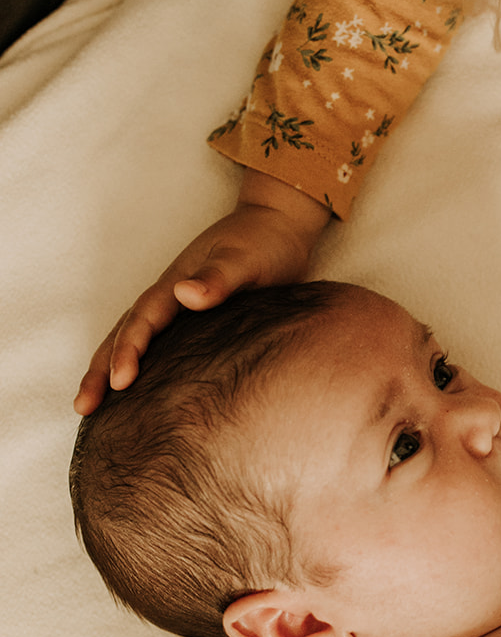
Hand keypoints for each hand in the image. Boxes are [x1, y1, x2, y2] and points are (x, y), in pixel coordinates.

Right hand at [74, 172, 328, 414]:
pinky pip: (161, 349)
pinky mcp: (196, 323)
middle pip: (123, 335)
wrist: (280, 227)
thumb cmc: (264, 243)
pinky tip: (140, 397)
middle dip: (100, 370)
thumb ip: (217, 278)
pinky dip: (143, 369)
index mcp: (175, 286)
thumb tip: (184, 293)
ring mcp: (179, 311)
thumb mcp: (244, 259)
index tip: (119, 382)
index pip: (142, 323)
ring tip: (94, 409)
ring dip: (111, 371)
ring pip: (136, 343)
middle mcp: (169, 299)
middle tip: (83, 407)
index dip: (127, 352)